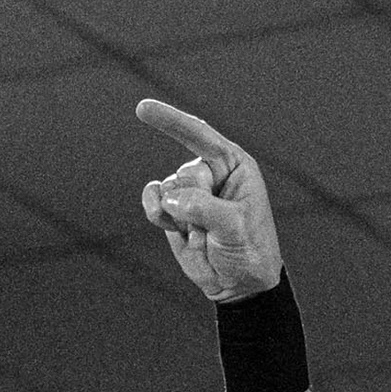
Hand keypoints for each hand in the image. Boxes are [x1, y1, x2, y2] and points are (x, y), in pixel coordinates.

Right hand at [135, 98, 282, 300]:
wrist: (238, 283)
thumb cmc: (248, 250)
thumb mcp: (235, 227)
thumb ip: (203, 207)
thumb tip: (168, 197)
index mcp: (235, 166)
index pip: (200, 135)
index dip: (171, 120)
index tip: (142, 108)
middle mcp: (212, 173)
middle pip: (185, 174)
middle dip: (195, 203)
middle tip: (215, 225)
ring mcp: (190, 191)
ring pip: (166, 189)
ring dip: (179, 216)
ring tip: (202, 233)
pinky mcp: (173, 209)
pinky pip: (152, 199)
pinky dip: (155, 212)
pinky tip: (169, 225)